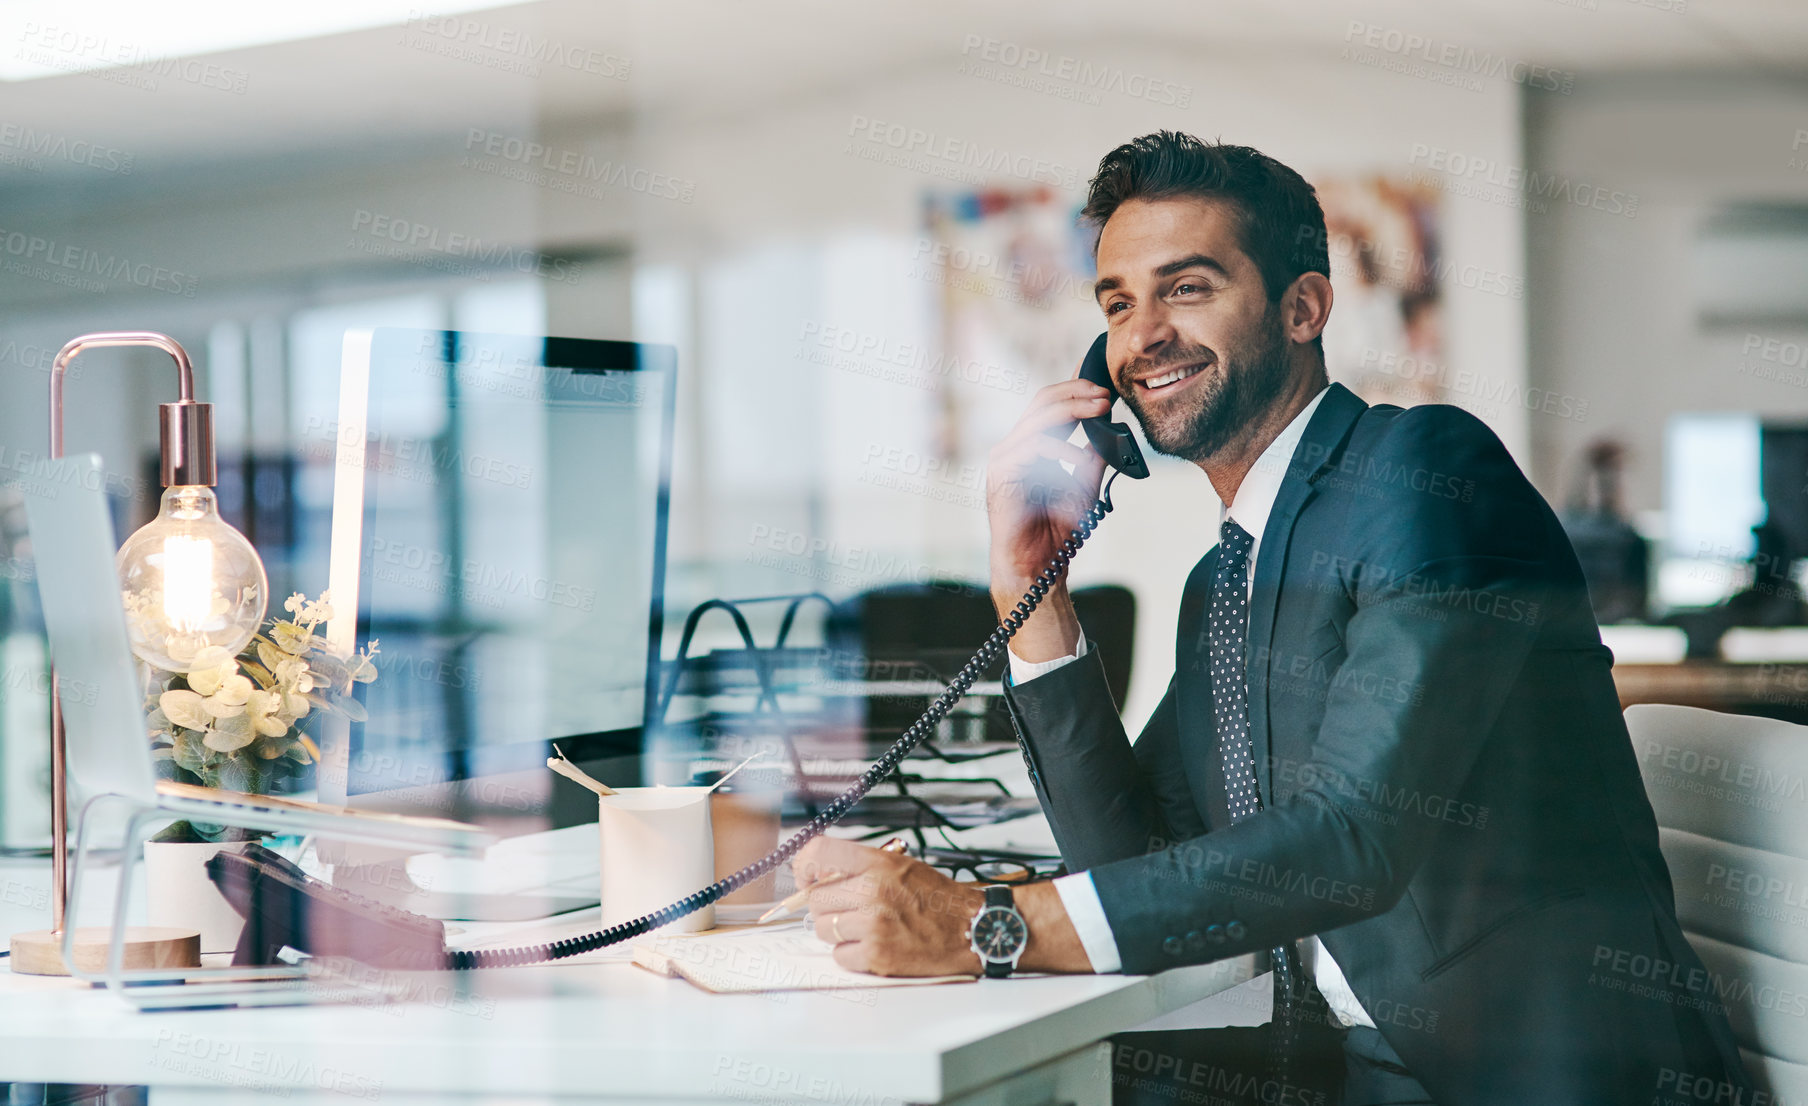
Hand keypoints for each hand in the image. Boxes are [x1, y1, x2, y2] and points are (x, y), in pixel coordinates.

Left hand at [792, 837, 1094, 976]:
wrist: (972, 928)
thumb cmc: (937, 898)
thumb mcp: (901, 865)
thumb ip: (861, 866)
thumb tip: (817, 872)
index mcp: (877, 862)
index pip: (817, 853)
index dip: (805, 866)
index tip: (806, 877)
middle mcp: (872, 890)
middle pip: (815, 898)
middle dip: (829, 906)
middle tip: (851, 909)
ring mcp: (872, 924)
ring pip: (823, 928)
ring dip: (838, 931)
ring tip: (866, 928)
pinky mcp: (876, 954)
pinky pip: (839, 955)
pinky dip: (852, 954)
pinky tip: (874, 945)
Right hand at [985, 372, 1111, 661]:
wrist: (1038, 566)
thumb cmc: (1056, 529)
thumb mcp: (1085, 485)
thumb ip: (1092, 457)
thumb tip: (1113, 428)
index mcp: (1031, 445)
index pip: (1049, 403)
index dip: (1076, 390)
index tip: (1107, 390)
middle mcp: (1014, 446)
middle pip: (1042, 400)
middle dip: (1078, 393)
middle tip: (1106, 396)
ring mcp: (1004, 458)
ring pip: (1038, 418)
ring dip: (1074, 411)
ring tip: (1101, 412)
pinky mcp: (1001, 474)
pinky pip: (1033, 448)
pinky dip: (1062, 450)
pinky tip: (1081, 459)